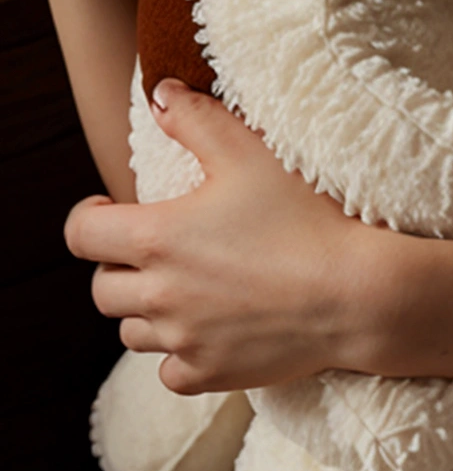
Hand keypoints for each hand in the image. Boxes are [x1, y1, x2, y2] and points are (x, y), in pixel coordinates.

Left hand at [66, 82, 371, 393]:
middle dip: (118, 266)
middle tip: (153, 248)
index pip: (82, 235)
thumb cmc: (303, 216)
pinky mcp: (209, 374)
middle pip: (102, 290)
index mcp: (158, 238)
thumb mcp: (248, 153)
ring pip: (132, 332)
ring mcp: (182, 341)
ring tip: (183, 287)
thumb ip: (196, 119)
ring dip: (146, 310)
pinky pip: (169, 372)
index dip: (88, 218)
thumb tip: (160, 95)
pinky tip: (208, 328)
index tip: (107, 209)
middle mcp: (159, 296)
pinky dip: (179, 352)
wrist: (354, 292)